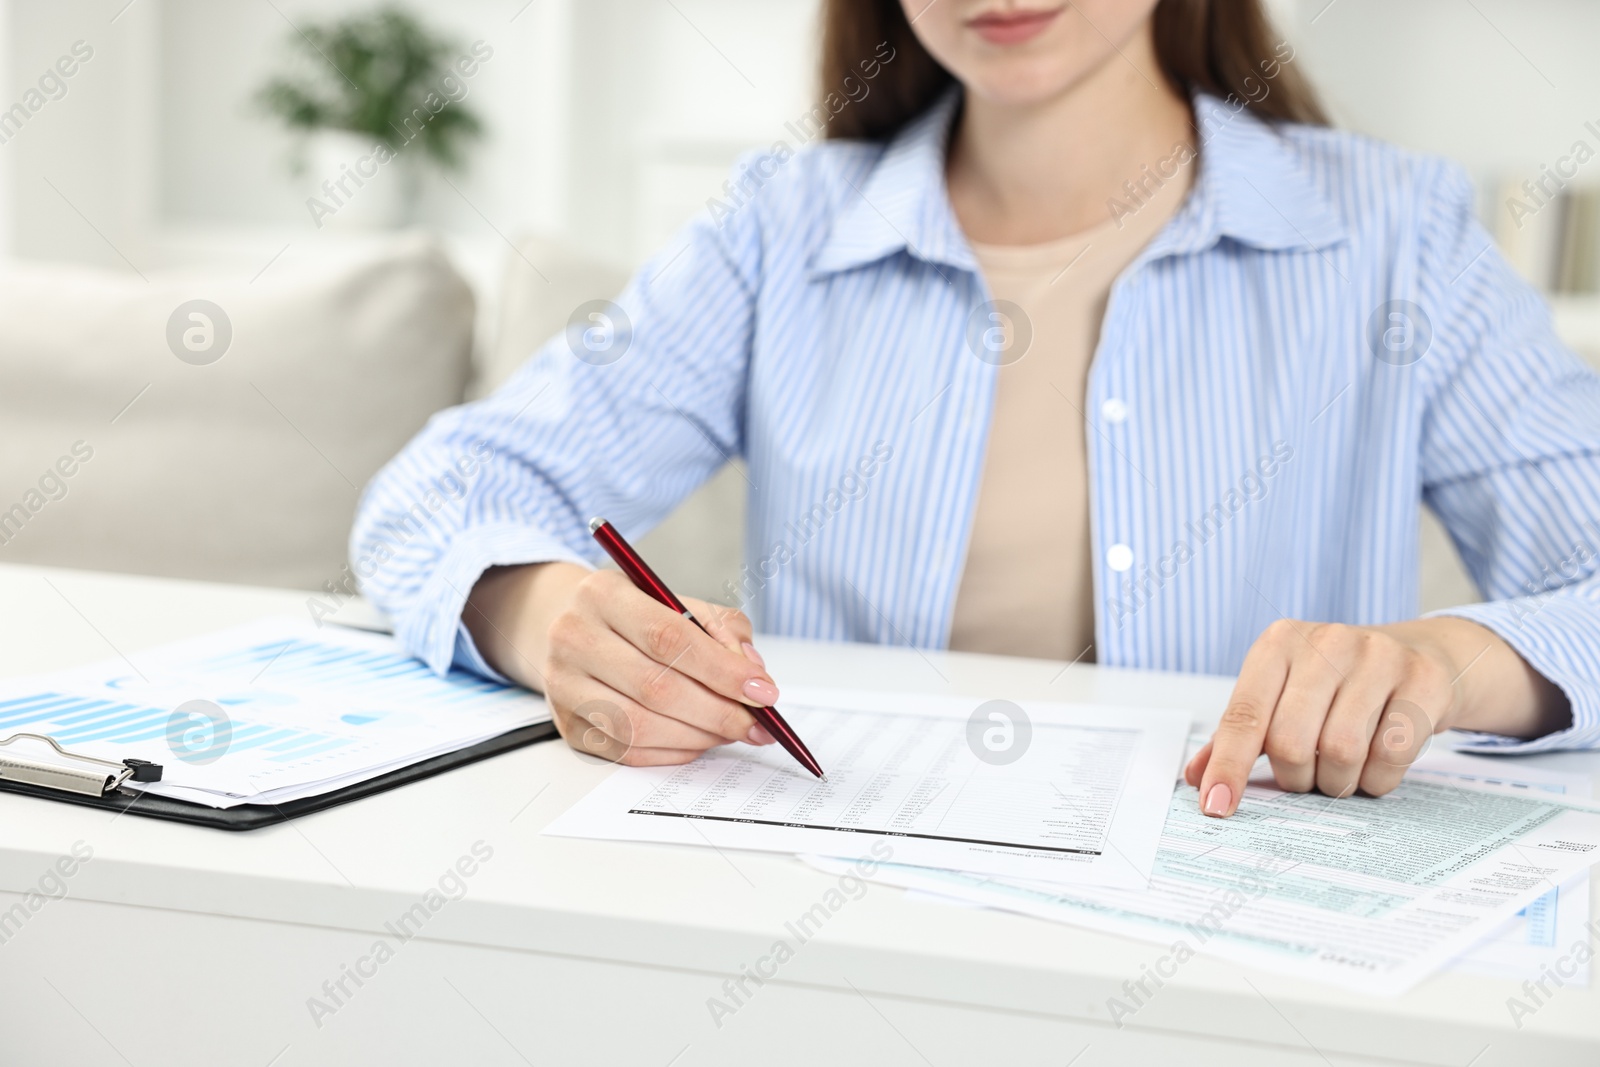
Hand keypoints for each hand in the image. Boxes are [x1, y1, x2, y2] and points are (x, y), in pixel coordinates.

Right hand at [465, 563, 779, 765]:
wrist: (566, 624)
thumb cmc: (632, 614)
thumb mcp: (677, 601)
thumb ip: (722, 629)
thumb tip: (752, 671)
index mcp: (602, 594)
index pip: (669, 637)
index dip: (721, 670)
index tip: (762, 691)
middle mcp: (574, 638)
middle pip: (655, 688)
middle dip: (718, 712)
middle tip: (756, 724)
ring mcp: (564, 686)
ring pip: (640, 726)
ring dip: (698, 736)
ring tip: (730, 731)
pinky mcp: (567, 726)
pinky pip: (628, 752)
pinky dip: (673, 752)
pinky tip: (697, 740)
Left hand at [1184, 616, 1570, 817]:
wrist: (1419, 653)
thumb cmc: (1336, 682)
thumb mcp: (1281, 694)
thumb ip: (1238, 735)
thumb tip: (1198, 777)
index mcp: (1279, 644)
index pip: (1243, 715)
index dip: (1229, 766)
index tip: (1217, 806)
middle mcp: (1326, 642)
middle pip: (1291, 741)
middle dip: (1295, 777)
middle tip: (1306, 778)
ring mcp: (1379, 656)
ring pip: (1342, 751)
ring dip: (1337, 781)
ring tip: (1340, 771)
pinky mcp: (1423, 680)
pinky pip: (1392, 753)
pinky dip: (1378, 778)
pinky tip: (1375, 767)